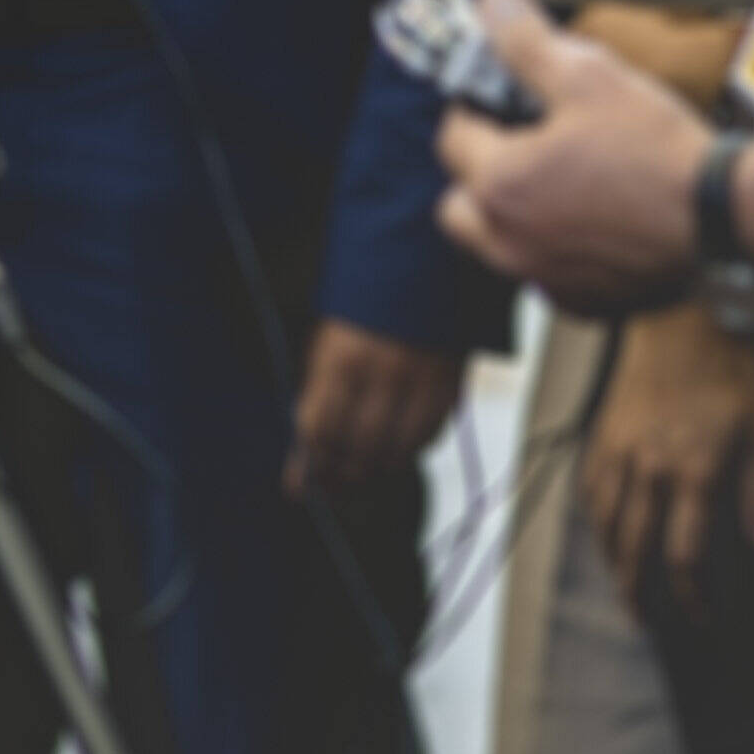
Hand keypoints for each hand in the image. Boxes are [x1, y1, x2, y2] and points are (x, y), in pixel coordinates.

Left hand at [289, 318, 464, 497]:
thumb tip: (302, 453)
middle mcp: (382, 376)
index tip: (302, 482)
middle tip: (332, 489)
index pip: (321, 431)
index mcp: (341, 360)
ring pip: (397, 453)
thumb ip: (316, 396)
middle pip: (358, 450)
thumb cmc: (362, 307)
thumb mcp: (327, 342)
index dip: (311, 463)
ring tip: (360, 479)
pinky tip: (395, 455)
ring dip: (376, 473)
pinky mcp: (451, 386)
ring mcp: (421, 383)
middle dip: (341, 477)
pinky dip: (410, 452)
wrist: (421, 265)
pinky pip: (430, 437)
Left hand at [433, 0, 718, 316]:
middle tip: (525, 144)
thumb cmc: (658, 150)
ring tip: (564, 181)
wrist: (728, 221)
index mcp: (498, 184)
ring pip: (499, 244)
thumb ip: (527, 43)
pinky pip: (548, 276)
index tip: (503, 97)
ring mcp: (544, 279)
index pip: (453, 137)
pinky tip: (599, 222)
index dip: (475, 108)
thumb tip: (491, 2)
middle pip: (461, 204)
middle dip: (479, 172)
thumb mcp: (589, 76)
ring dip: (514, 215)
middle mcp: (508, 241)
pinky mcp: (586, 304)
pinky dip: (558, 251)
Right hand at [574, 315, 753, 614]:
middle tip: (643, 622)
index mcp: (694, 473)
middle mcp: (650, 469)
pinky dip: (595, 518)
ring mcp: (621, 451)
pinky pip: (591, 488)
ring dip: (611, 562)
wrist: (683, 313)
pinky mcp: (604, 433)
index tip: (701, 617)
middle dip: (638, 593)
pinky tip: (603, 530)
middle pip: (634, 549)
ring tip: (621, 585)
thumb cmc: (734, 369)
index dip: (691, 595)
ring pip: (605, 523)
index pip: (685, 555)